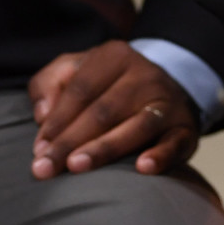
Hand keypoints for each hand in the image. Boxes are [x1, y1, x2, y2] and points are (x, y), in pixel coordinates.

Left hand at [28, 41, 197, 179]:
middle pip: (103, 111)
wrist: (168, 85)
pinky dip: (161, 156)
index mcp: (115, 56)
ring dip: (104, 148)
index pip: (80, 89)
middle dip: (70, 141)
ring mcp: (167, 102)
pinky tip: (143, 168)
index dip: (57, 120)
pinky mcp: (185, 128)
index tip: (38, 149)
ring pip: (136, 126)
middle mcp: (145, 75)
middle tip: (45, 167)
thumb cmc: (109, 85)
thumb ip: (50, 83)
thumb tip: (42, 113)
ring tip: (76, 166)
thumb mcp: (78, 69)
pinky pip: (174, 142)